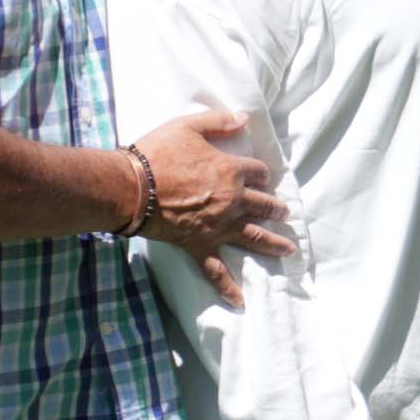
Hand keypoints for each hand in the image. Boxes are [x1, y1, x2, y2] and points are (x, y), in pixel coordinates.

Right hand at [135, 109, 289, 303]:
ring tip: (289, 250)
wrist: (130, 187)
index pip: (258, 173)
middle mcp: (232, 201)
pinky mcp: (200, 245)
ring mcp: (218, 226)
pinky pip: (217, 271)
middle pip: (264, 206)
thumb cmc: (156, 154)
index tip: (259, 177)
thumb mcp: (187, 126)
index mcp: (231, 172)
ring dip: (273, 244)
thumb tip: (243, 118)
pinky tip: (241, 301)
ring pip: (253, 237)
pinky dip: (228, 288)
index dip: (259, 174)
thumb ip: (217, 121)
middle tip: (283, 213)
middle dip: (275, 209)